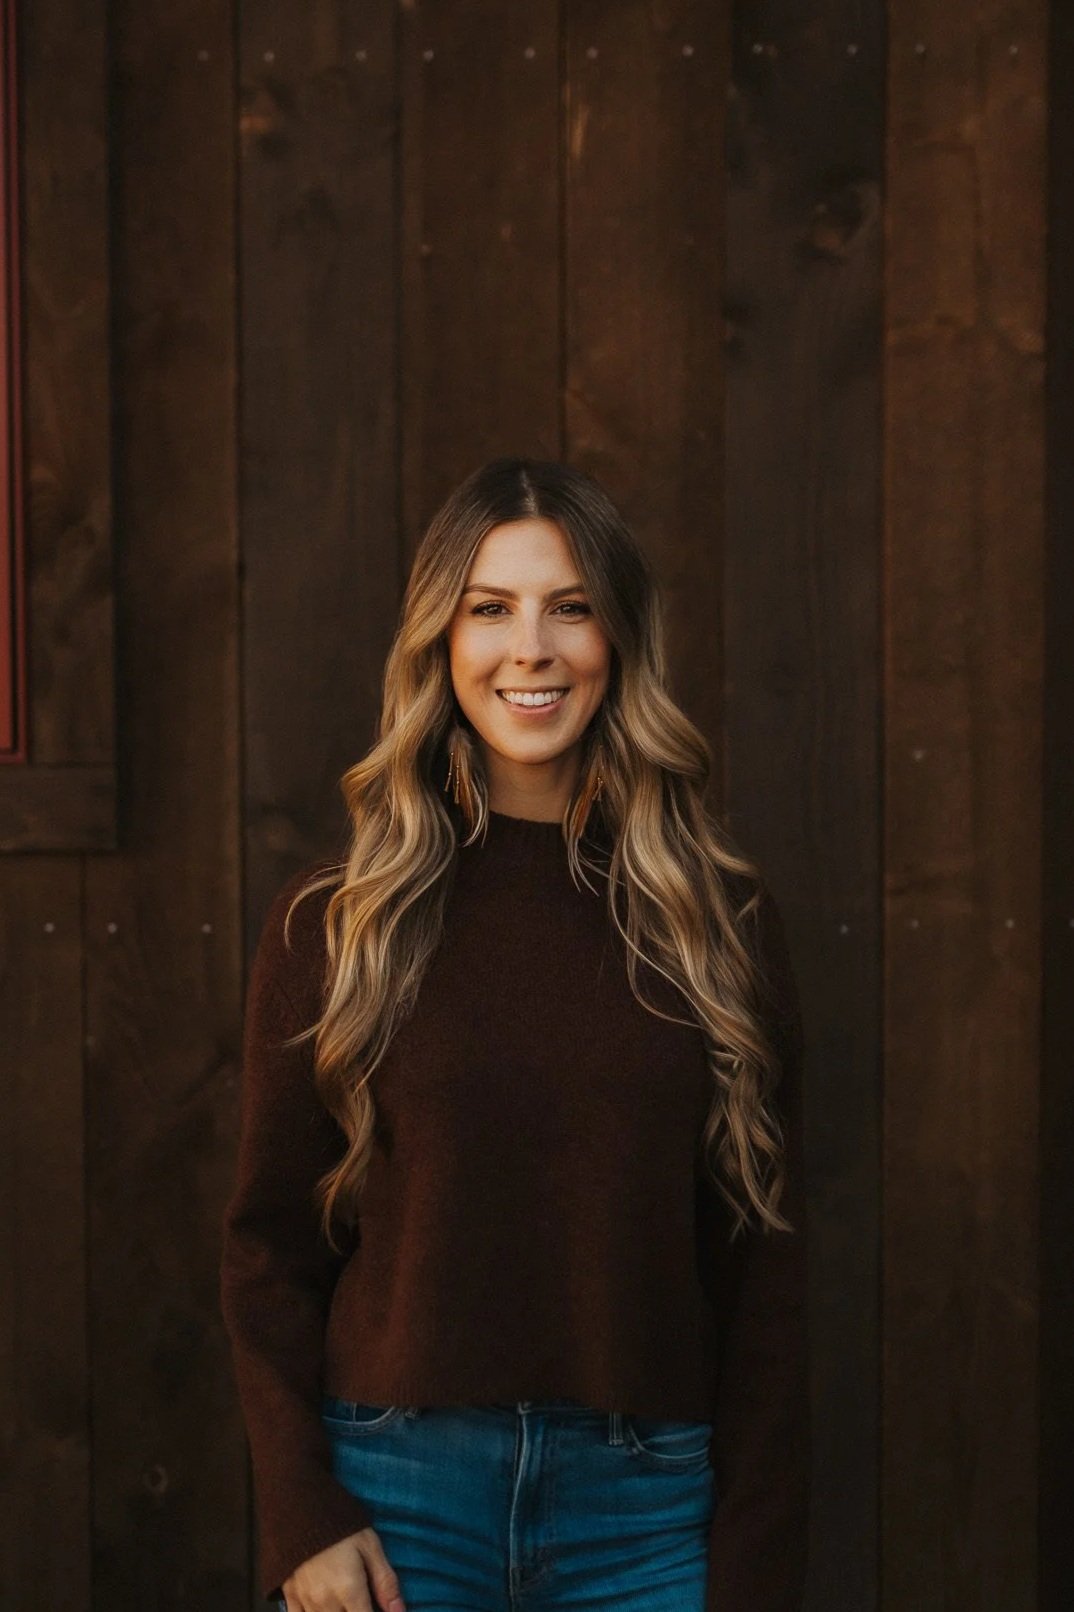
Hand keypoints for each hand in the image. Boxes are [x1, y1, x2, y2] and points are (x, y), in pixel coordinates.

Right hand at [280, 1525, 405, 1611]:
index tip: (378, 1607)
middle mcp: (325, 1602)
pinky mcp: (289, 1596)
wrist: (300, 1504)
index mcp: (349, 1589)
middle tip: (361, 1598)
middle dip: (355, 1611)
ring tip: (345, 1600)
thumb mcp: (370, 1545)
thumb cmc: (340, 1523)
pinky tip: (323, 1606)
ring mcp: (305, 1601)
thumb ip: (385, 1582)